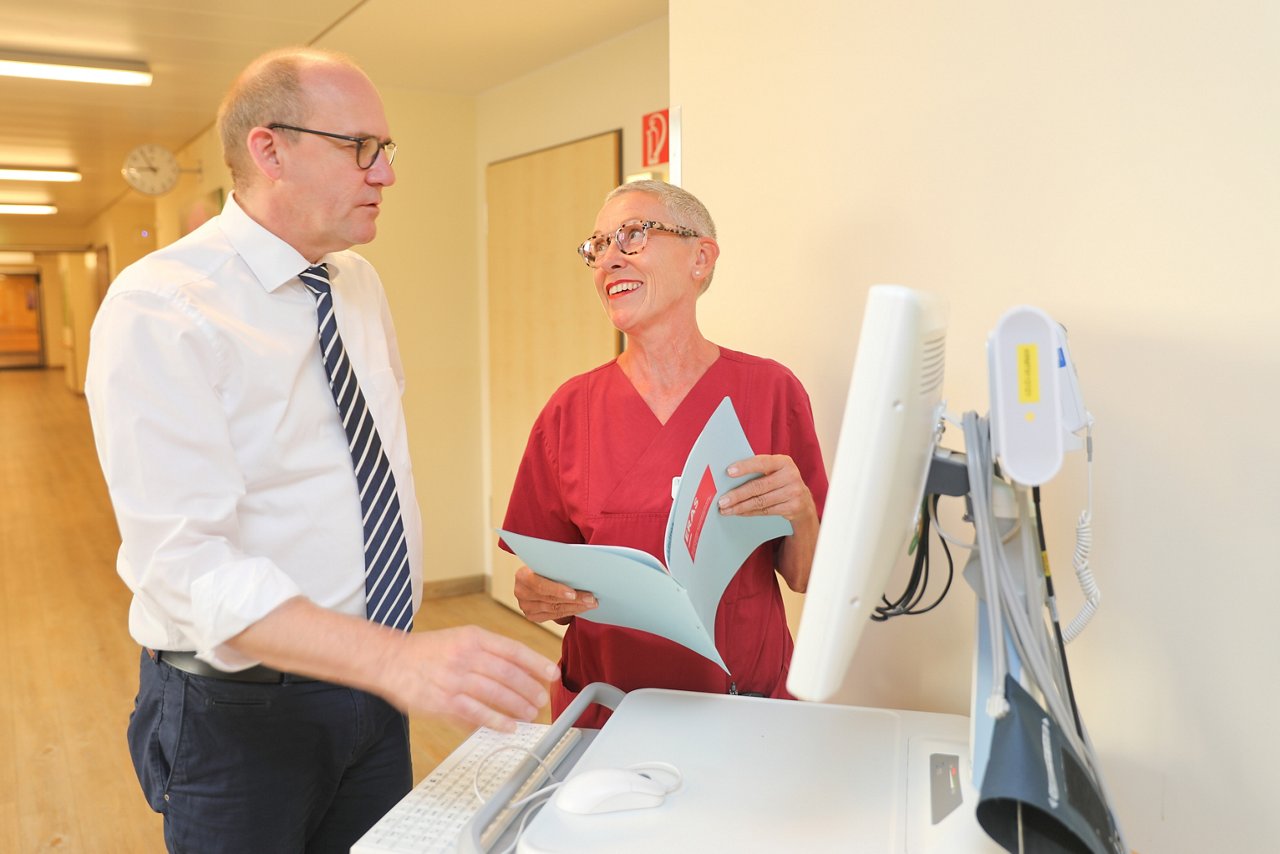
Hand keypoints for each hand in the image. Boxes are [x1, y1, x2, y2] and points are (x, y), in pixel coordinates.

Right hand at [381, 625, 559, 732]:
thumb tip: (519, 668)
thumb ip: (488, 651)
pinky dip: (496, 722)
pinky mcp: (444, 702)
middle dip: (531, 689)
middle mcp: (466, 656)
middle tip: (542, 699)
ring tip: (530, 713)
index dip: (536, 663)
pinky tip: (508, 727)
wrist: (390, 660)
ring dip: (518, 706)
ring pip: (496, 694)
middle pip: (509, 674)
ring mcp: (455, 680)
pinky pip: (476, 714)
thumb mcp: (460, 638)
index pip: (513, 650)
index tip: (552, 673)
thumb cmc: (427, 651)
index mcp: (473, 637)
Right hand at [514, 565, 597, 623]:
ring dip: (576, 607)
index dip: (557, 590)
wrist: (534, 575)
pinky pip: (554, 616)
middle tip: (591, 599)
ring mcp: (526, 607)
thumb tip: (580, 571)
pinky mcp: (533, 616)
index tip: (573, 593)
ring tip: (591, 603)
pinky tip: (581, 608)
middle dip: (574, 600)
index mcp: (522, 576)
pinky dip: (570, 612)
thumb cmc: (544, 565)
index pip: (540, 585)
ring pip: (554, 609)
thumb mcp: (548, 561)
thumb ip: (558, 567)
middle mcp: (521, 593)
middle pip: (551, 599)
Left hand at [718, 454, 817, 524]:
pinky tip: (739, 512)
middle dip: (737, 495)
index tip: (729, 472)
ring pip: (760, 501)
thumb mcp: (775, 470)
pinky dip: (749, 512)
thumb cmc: (781, 481)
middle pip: (758, 486)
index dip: (745, 467)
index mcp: (784, 462)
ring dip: (740, 507)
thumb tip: (729, 475)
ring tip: (725, 509)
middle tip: (722, 501)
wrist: (803, 500)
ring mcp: (794, 493)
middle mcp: (791, 476)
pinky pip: (765, 511)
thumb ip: (758, 469)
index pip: (762, 463)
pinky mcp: (793, 508)